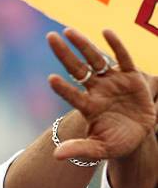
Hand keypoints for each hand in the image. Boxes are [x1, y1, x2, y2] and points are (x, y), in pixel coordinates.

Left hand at [47, 29, 154, 160]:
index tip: (50, 79)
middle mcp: (96, 91)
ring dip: (83, 45)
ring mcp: (112, 82)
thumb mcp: (99, 149)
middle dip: (64, 54)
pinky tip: (106, 32)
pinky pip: (124, 58)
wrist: (138, 137)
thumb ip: (79, 149)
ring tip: (68, 31)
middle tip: (50, 38)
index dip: (62, 88)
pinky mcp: (131, 77)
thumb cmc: (114, 143)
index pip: (72, 95)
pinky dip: (116, 45)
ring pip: (96, 60)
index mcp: (88, 107)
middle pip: (77, 69)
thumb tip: (56, 156)